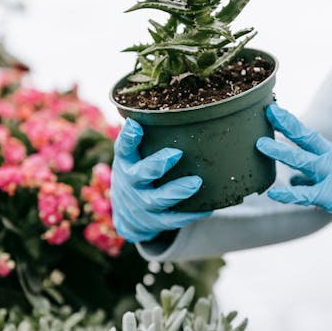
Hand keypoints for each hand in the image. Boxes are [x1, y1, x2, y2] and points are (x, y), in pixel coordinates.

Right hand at [111, 118, 209, 242]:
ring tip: (196, 182)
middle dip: (157, 165)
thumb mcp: (133, 157)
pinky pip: (173, 220)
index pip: (123, 148)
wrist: (128, 216)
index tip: (136, 126)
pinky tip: (208, 207)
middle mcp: (131, 183)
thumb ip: (146, 138)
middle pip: (140, 175)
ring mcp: (142, 204)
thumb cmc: (138, 174)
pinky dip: (190, 215)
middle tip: (176, 154)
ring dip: (177, 191)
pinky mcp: (155, 222)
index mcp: (126, 162)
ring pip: (158, 199)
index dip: (128, 138)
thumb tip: (175, 108)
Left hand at [256, 103, 331, 246]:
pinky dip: (288, 193)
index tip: (273, 110)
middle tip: (267, 112)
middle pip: (305, 138)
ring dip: (280, 151)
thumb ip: (312, 178)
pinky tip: (274, 192)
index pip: (308, 134)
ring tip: (261, 144)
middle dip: (285, 125)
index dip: (289, 122)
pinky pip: (305, 194)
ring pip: (301, 160)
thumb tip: (291, 180)